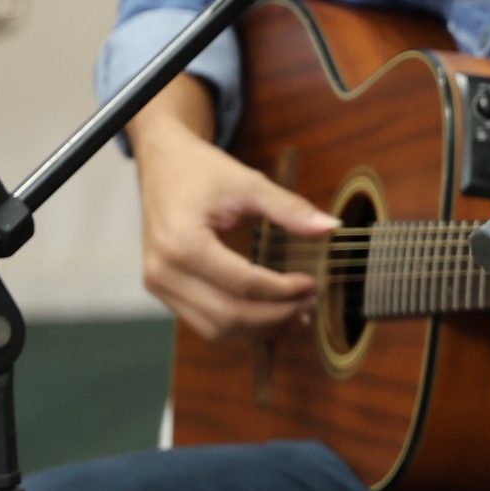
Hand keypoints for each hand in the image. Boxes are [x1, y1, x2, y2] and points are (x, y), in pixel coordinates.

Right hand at [128, 82, 336, 339]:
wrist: (161, 162)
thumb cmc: (199, 169)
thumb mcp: (247, 182)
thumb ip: (289, 208)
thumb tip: (331, 228)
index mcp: (182, 244)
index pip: (244, 284)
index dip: (284, 290)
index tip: (312, 283)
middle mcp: (164, 271)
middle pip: (229, 314)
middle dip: (275, 314)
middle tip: (309, 302)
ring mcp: (159, 284)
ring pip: (215, 328)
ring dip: (259, 327)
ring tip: (294, 312)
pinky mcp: (163, 289)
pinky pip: (204, 321)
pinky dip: (239, 323)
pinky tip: (269, 313)